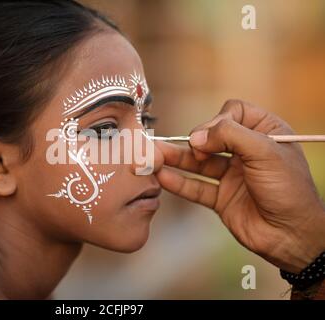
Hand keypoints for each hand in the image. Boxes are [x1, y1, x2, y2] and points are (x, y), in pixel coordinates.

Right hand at [156, 99, 324, 272]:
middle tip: (193, 148)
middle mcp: (246, 152)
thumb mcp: (265, 152)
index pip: (233, 113)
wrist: (292, 235)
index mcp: (264, 134)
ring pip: (199, 163)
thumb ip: (230, 136)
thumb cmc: (288, 190)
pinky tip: (163, 177)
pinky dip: (179, 183)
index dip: (219, 120)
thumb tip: (197, 137)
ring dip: (177, 159)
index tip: (214, 134)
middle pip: (211, 137)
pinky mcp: (221, 198)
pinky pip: (196, 188)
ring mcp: (232, 176)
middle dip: (195, 140)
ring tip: (154, 155)